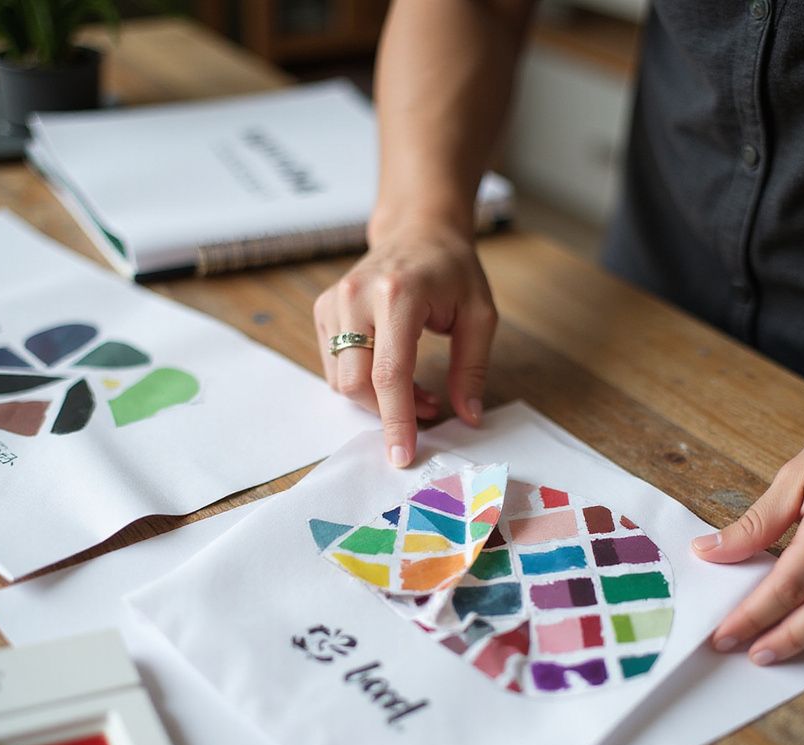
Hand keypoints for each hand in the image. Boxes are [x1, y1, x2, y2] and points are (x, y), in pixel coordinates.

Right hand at [313, 220, 497, 466]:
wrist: (418, 230)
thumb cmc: (452, 271)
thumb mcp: (479, 316)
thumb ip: (472, 369)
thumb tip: (469, 417)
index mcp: (397, 295)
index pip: (389, 373)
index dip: (396, 420)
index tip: (402, 455)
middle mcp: (356, 297)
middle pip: (356, 383)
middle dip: (389, 412)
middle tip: (430, 409)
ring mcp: (334, 302)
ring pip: (342, 381)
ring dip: (379, 400)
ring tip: (418, 389)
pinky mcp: (324, 310)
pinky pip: (335, 368)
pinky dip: (364, 384)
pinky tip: (394, 373)